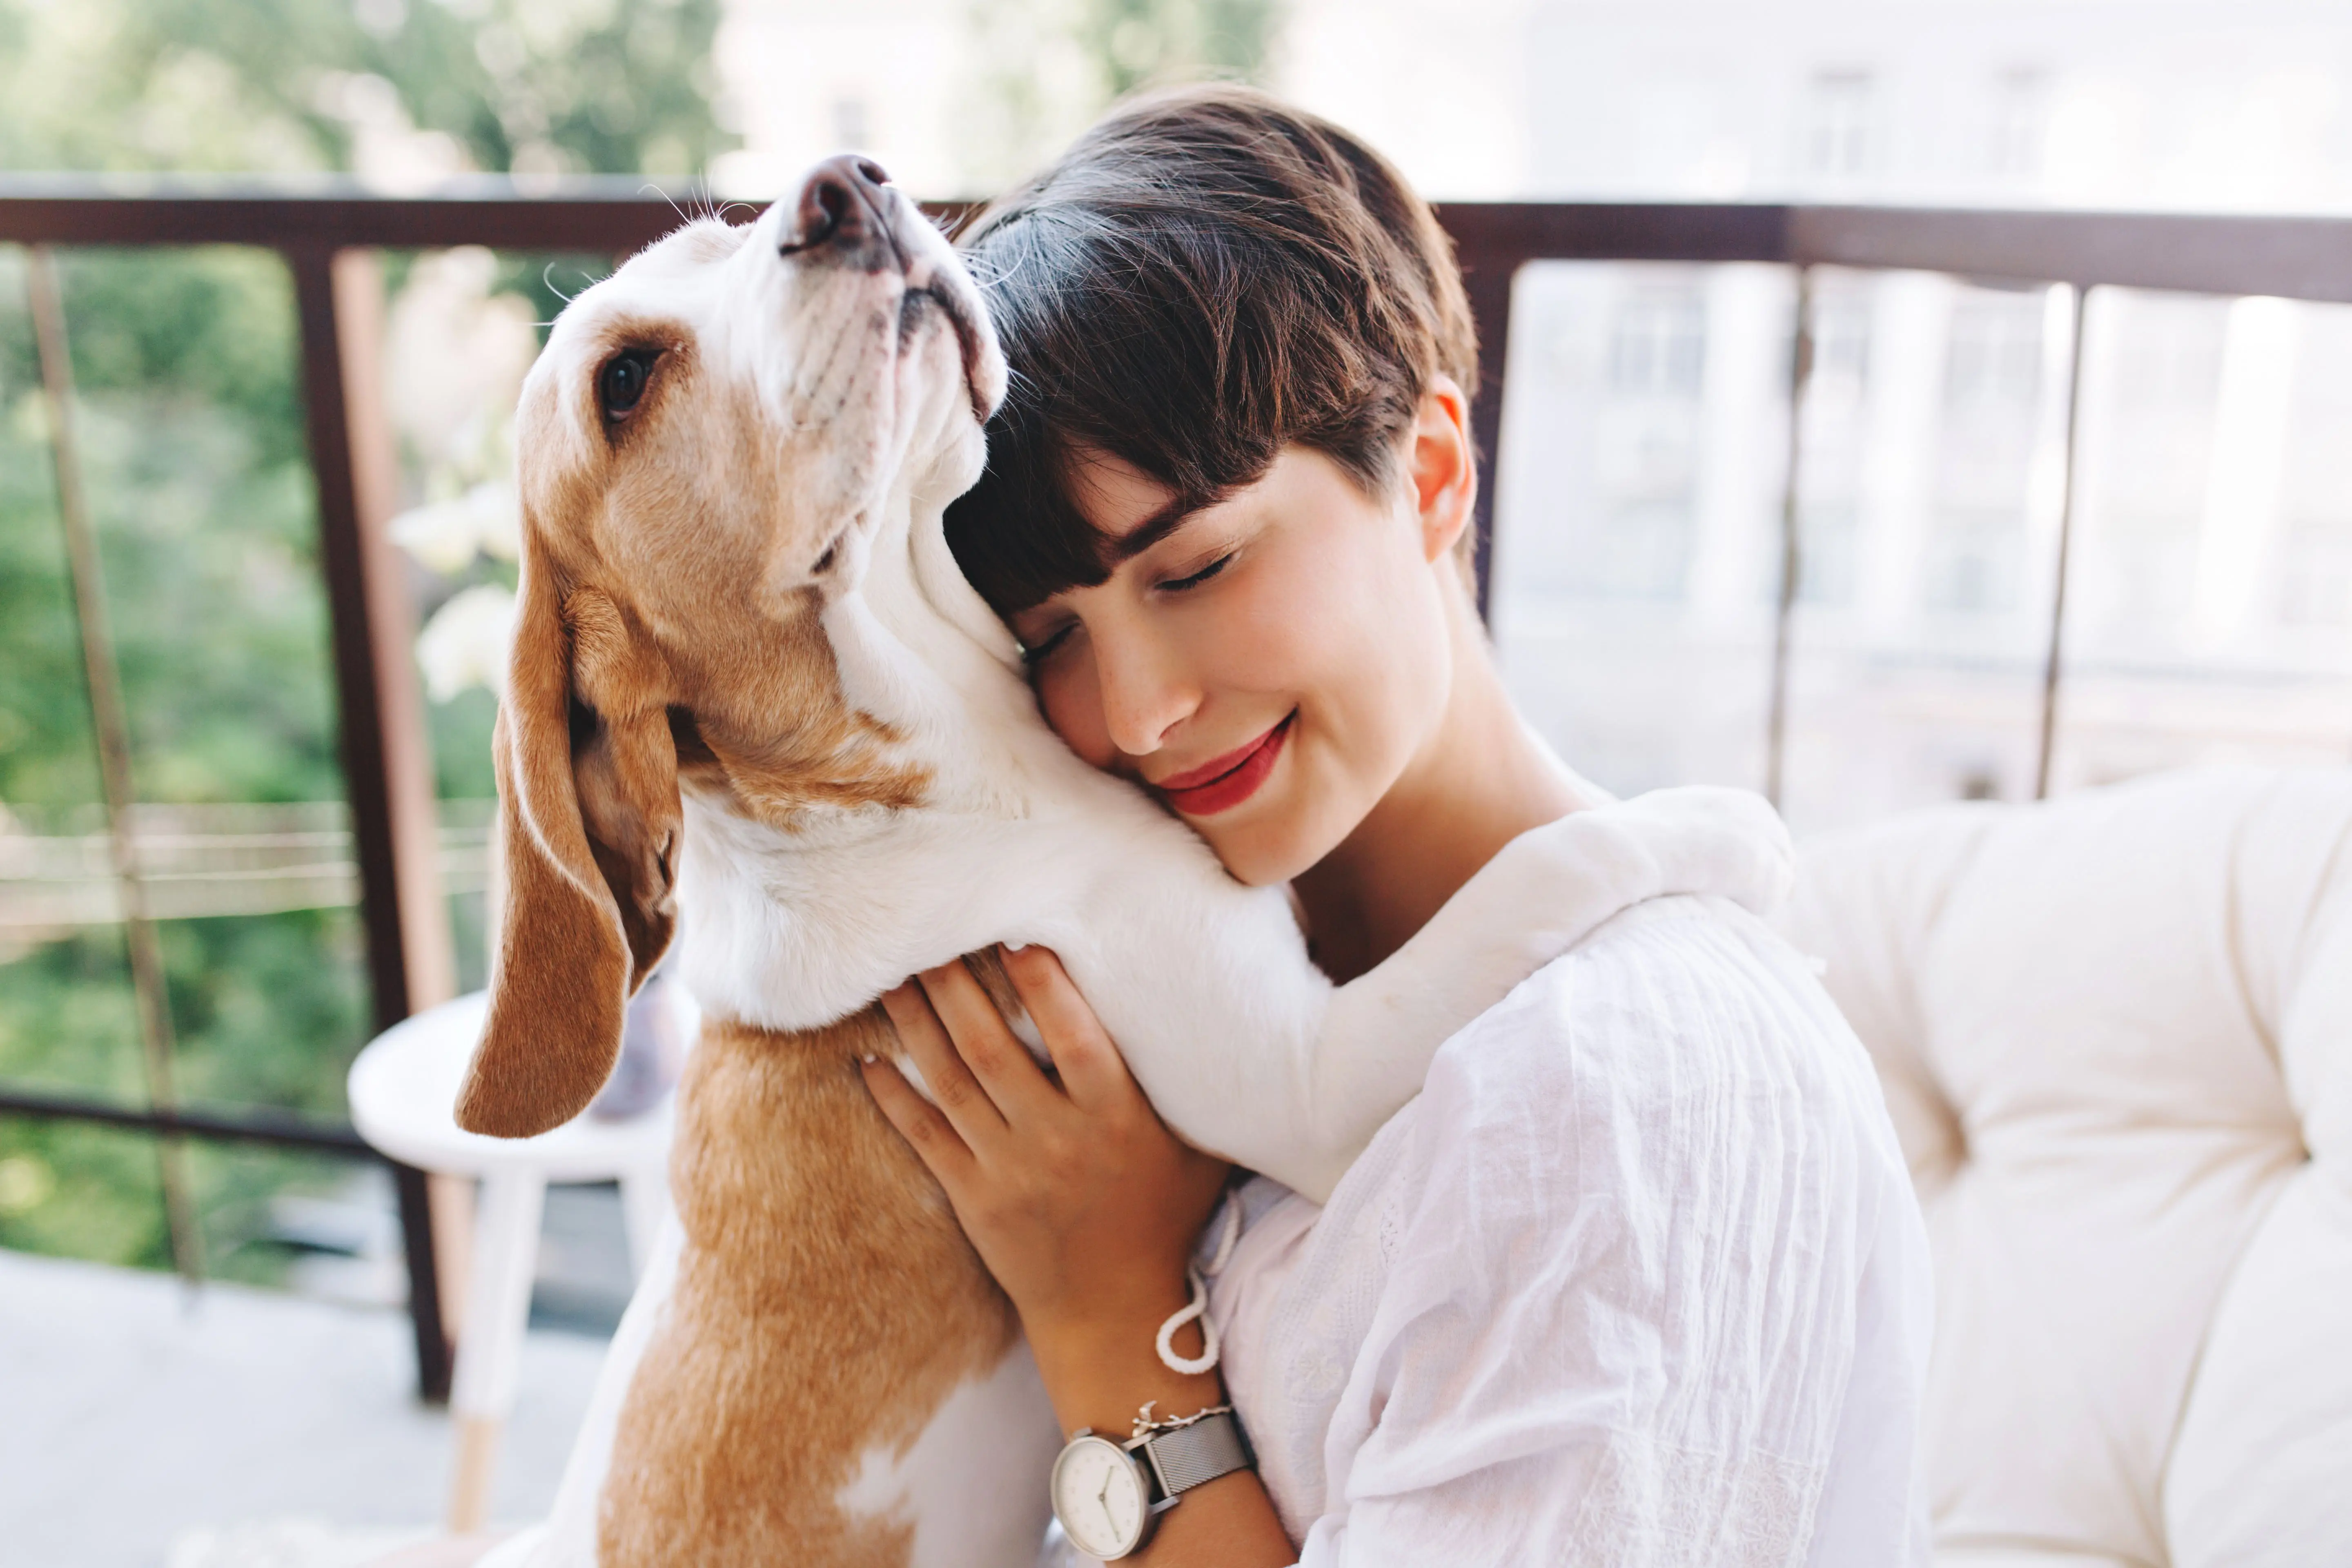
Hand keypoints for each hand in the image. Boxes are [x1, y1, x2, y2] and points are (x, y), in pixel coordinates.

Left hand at [862, 946, 1231, 1432]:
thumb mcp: (1199, 1153)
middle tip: (926, 932)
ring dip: (917, 1025)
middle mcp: (1058, 1140)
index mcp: (1116, 1119)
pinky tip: (868, 1061)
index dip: (1044, 985)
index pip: (1075, 1038)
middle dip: (956, 987)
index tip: (1015, 935)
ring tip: (891, 974)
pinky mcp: (973, 1199)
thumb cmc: (1163, 1220)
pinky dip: (895, 1098)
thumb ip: (1196, 1091)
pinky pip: (925, 1138)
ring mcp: (1008, 1171)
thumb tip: (1225, 1018)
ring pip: (951, 1083)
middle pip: (993, 1050)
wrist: (1114, 1314)